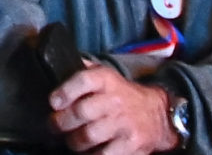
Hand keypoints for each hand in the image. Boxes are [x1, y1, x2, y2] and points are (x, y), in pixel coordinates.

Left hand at [48, 66, 177, 154]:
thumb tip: (56, 66)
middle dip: (60, 122)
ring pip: (88, 136)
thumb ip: (83, 69)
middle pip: (81, 112)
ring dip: (74, 141)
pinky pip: (102, 154)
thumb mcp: (106, 75)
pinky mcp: (131, 144)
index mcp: (106, 80)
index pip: (83, 80)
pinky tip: (90, 150)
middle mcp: (115, 100)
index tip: (53, 102)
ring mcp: (124, 124)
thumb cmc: (123, 96)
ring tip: (72, 140)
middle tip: (55, 126)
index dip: (64, 91)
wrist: (158, 114)